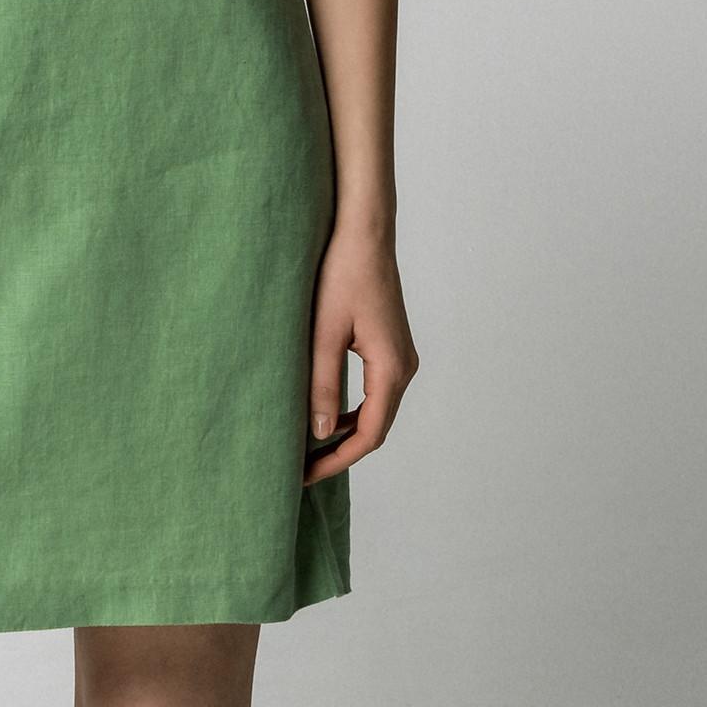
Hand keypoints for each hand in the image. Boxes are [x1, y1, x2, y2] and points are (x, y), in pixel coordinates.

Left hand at [302, 223, 419, 485]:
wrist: (364, 232)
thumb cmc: (342, 274)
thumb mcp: (324, 333)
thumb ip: (322, 385)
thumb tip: (319, 435)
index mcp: (391, 368)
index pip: (369, 433)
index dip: (337, 459)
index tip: (306, 474)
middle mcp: (404, 367)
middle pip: (376, 427)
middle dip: (340, 450)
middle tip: (303, 468)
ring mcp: (400, 356)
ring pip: (376, 410)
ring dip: (346, 430)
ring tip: (309, 446)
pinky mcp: (390, 345)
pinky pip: (375, 391)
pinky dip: (352, 408)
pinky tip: (325, 412)